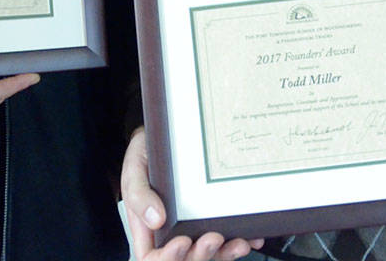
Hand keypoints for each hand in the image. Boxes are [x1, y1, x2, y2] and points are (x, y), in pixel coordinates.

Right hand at [121, 127, 262, 259]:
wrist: (165, 137)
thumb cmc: (145, 156)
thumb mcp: (134, 170)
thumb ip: (138, 194)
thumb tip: (156, 220)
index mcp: (148, 228)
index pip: (153, 258)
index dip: (169, 258)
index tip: (183, 241)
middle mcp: (172, 233)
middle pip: (186, 260)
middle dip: (201, 255)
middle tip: (214, 237)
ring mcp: (193, 228)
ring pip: (209, 255)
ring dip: (225, 254)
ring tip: (238, 243)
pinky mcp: (210, 219)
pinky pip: (225, 240)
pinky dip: (239, 242)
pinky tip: (251, 237)